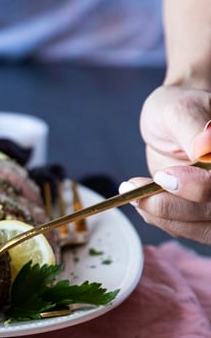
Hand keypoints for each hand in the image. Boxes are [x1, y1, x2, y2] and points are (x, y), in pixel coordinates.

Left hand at [119, 85, 210, 243]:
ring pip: (203, 228)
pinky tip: (141, 200)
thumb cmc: (176, 108)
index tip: (163, 176)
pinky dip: (161, 220)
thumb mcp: (181, 110)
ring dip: (162, 216)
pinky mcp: (203, 213)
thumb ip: (194, 130)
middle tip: (133, 189)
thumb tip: (206, 146)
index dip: (197, 186)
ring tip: (133, 194)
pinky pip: (188, 229)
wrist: (171, 120)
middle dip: (172, 206)